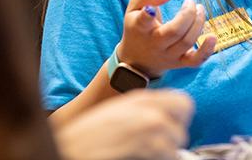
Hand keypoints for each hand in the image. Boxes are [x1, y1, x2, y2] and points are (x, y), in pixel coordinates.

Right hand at [55, 89, 193, 159]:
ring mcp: (146, 128)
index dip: (181, 119)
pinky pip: (166, 155)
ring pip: (176, 144)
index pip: (184, 102)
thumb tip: (167, 118)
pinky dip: (159, 159)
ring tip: (147, 155)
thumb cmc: (90, 134)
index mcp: (142, 98)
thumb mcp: (120, 111)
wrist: (67, 146)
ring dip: (166, 153)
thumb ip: (144, 109)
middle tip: (162, 147)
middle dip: (176, 139)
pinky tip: (140, 158)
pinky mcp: (142, 146)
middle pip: (183, 125)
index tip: (173, 129)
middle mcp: (148, 109)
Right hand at [118, 0, 216, 77]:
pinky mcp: (179, 63)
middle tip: (190, 2)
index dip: (147, 15)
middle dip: (187, 14)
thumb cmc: (138, 26)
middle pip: (174, 31)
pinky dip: (206, 50)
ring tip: (199, 9)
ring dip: (198, 23)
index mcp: (140, 28)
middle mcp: (155, 44)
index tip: (151, 8)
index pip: (143, 22)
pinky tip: (212, 37)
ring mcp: (168, 55)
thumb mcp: (135, 7)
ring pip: (187, 42)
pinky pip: (195, 61)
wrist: (137, 59)